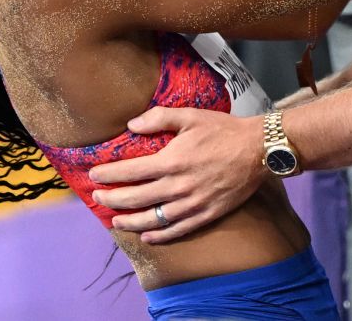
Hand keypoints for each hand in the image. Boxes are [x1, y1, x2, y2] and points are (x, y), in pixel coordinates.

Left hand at [89, 107, 265, 242]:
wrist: (258, 150)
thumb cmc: (223, 130)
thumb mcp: (190, 116)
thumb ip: (158, 118)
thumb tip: (131, 125)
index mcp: (171, 161)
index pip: (130, 172)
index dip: (109, 174)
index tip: (94, 175)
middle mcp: (178, 186)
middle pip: (136, 198)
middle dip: (112, 200)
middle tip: (98, 199)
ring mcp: (192, 204)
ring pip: (153, 219)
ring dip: (131, 221)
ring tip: (116, 220)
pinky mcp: (206, 214)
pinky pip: (177, 229)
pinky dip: (160, 235)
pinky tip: (147, 236)